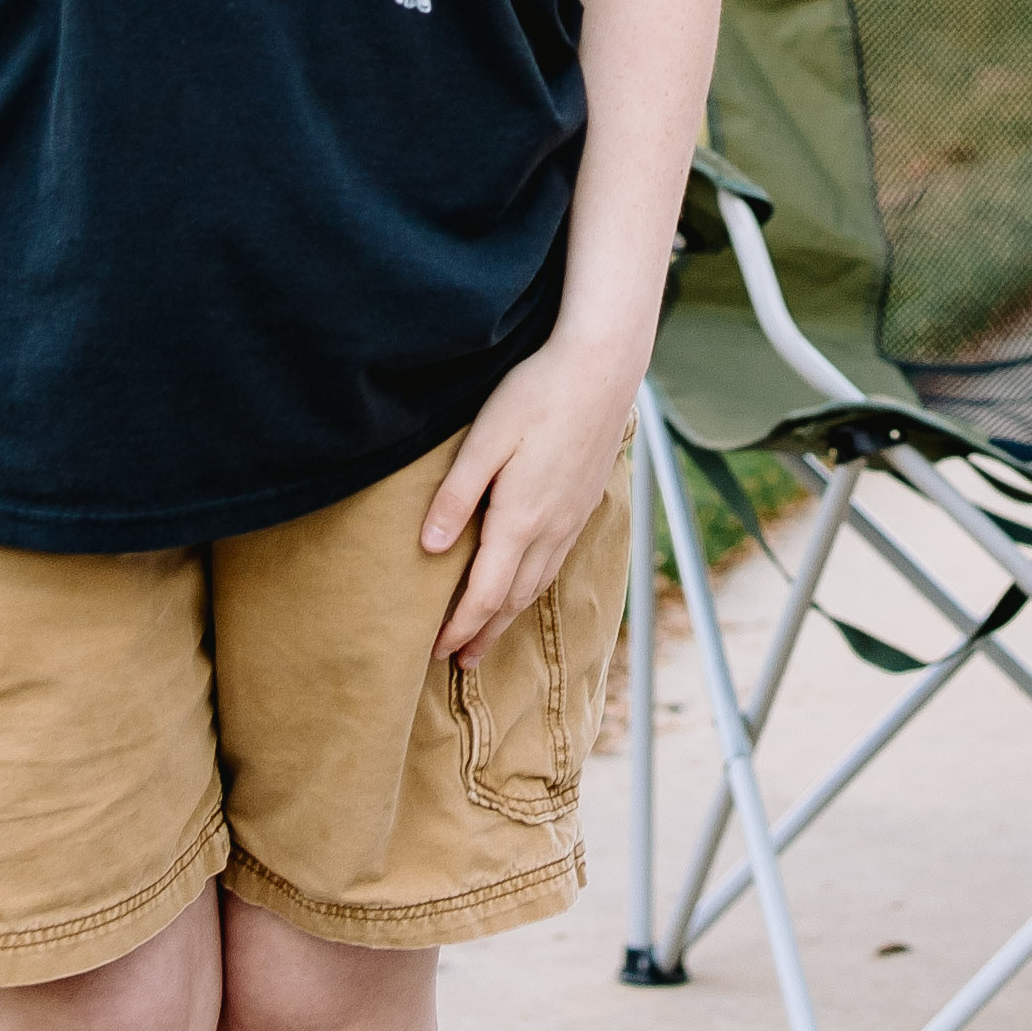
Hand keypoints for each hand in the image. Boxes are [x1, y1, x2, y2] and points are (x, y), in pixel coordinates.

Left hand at [423, 339, 641, 663]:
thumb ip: (456, 496)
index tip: (435, 652)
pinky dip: (533, 587)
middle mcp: (550, 529)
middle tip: (457, 661)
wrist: (602, 369)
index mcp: (520, 519)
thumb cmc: (537, 394)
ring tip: (487, 635)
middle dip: (483, 634)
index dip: (459, 628)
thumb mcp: (484, 439)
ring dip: (509, 616)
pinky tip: (525, 584)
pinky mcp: (584, 502)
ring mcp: (572, 518)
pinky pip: (555, 562)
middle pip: (512, 600)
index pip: (484, 594)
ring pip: (537, 584)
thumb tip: (429, 548)